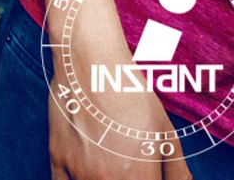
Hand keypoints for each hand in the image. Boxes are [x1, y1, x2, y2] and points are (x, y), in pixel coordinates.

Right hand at [49, 26, 193, 179]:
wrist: (90, 65)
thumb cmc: (131, 96)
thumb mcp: (166, 135)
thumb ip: (177, 174)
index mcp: (138, 178)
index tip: (148, 176)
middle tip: (131, 170)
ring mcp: (77, 172)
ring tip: (112, 167)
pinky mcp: (56, 160)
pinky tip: (89, 173)